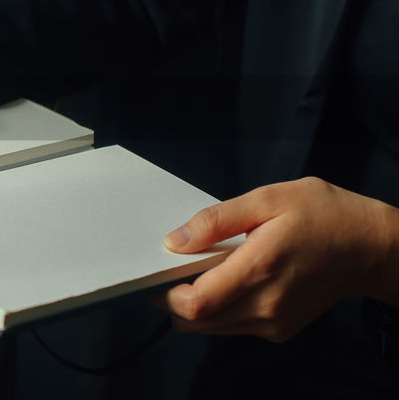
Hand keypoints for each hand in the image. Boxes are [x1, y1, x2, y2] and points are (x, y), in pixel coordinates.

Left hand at [154, 177, 398, 341]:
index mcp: (259, 269)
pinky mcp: (280, 330)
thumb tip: (175, 241)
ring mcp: (274, 322)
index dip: (166, 294)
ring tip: (205, 272)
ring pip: (212, 328)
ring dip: (197, 307)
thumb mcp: (267, 199)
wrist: (371, 247)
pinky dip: (220, 310)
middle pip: (197, 322)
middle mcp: (266, 305)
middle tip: (174, 271)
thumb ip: (216, 221)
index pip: (196, 303)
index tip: (157, 274)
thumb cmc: (323, 215)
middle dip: (174, 301)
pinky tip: (230, 281)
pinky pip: (233, 327)